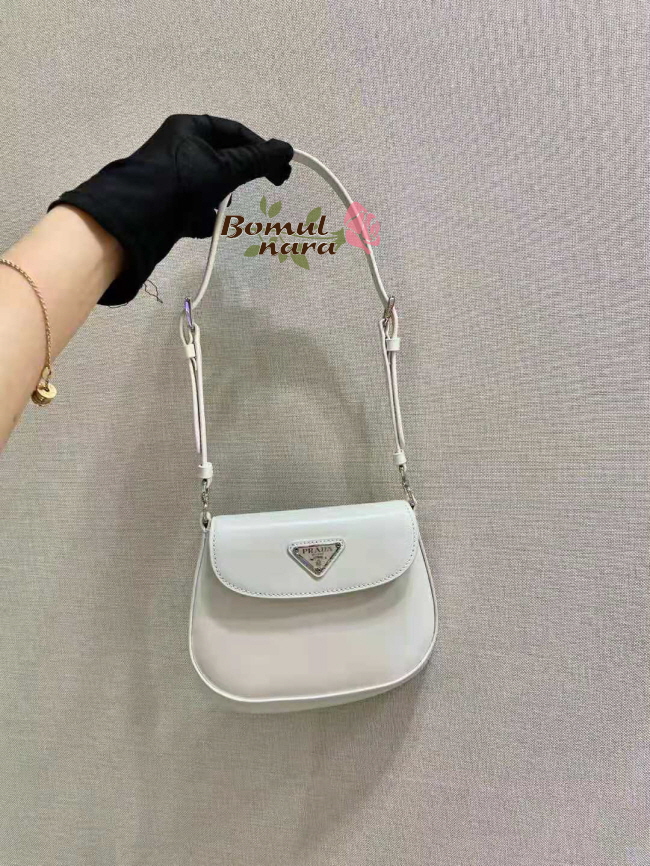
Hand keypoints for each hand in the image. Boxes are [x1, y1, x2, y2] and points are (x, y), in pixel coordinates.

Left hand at [48, 114, 292, 304]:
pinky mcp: (167, 204)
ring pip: (211, 185)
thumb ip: (258, 160)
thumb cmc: (182, 183)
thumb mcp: (225, 169)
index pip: (235, 132)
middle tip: (263, 189)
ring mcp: (172, 177)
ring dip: (223, 199)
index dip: (260, 148)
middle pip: (224, 159)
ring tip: (227, 210)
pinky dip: (206, 217)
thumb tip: (287, 149)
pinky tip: (211, 226)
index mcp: (190, 128)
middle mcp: (179, 148)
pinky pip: (195, 208)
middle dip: (241, 176)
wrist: (136, 220)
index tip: (279, 170)